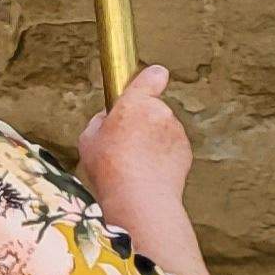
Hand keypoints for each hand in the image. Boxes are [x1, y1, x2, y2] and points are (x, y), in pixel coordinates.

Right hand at [79, 65, 192, 209]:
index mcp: (135, 103)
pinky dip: (162, 155)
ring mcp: (176, 132)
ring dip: (151, 140)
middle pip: (151, 108)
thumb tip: (110, 119)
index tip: (147, 81)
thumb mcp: (88, 139)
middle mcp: (160, 112)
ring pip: (161, 129)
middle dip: (140, 120)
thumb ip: (102, 121)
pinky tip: (147, 171)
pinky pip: (171, 147)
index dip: (149, 78)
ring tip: (133, 162)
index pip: (151, 76)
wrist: (139, 197)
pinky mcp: (186, 151)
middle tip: (123, 142)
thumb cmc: (109, 167)